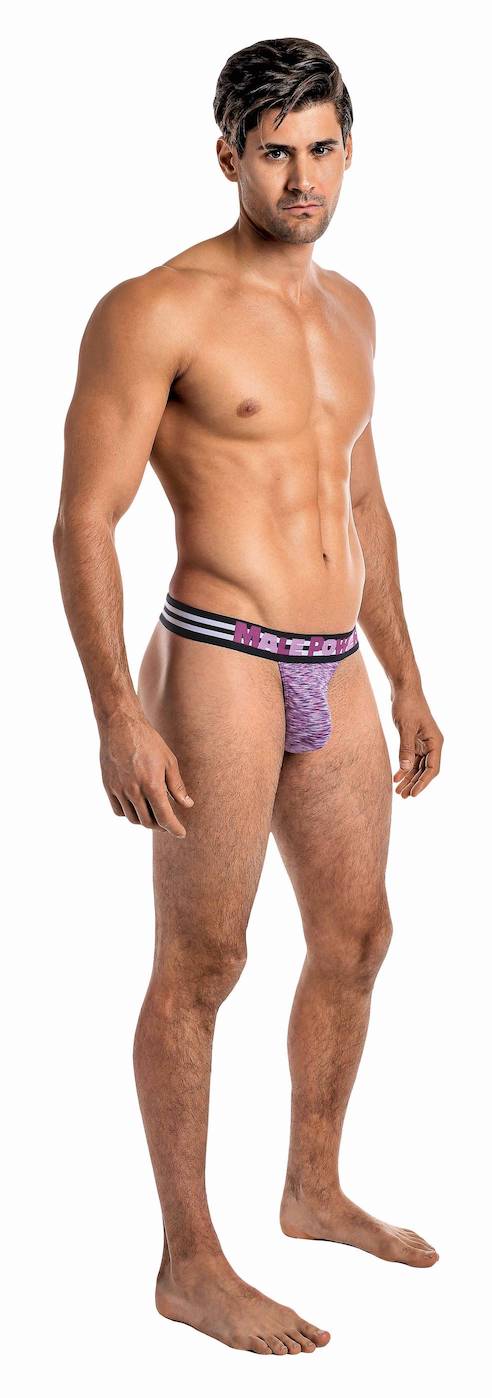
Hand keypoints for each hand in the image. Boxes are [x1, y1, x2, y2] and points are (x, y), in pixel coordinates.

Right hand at [98, 708, 193, 834]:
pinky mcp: (108, 786)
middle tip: (169, 822)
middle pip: (148, 822)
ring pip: (133, 818)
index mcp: (152, 785)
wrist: (120, 726)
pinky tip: (137, 806)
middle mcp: (133, 791)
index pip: (164, 817)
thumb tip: (187, 805)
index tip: (181, 833)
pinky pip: (118, 810)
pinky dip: (129, 813)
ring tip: (154, 813)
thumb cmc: (148, 741)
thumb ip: (177, 786)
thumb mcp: (169, 761)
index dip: (174, 829)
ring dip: (145, 820)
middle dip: (161, 826)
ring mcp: (118, 790)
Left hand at [391, 683, 443, 797]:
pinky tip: (396, 777)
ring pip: (417, 766)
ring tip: (398, 791)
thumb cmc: (407, 704)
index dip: (423, 783)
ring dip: (408, 778)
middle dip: (414, 783)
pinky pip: (411, 758)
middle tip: (403, 796)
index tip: (413, 794)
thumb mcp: (406, 727)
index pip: (432, 768)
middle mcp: (432, 744)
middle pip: (425, 770)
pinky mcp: (414, 740)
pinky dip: (404, 768)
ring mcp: (423, 742)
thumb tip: (405, 768)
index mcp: (435, 741)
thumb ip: (406, 748)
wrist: (403, 689)